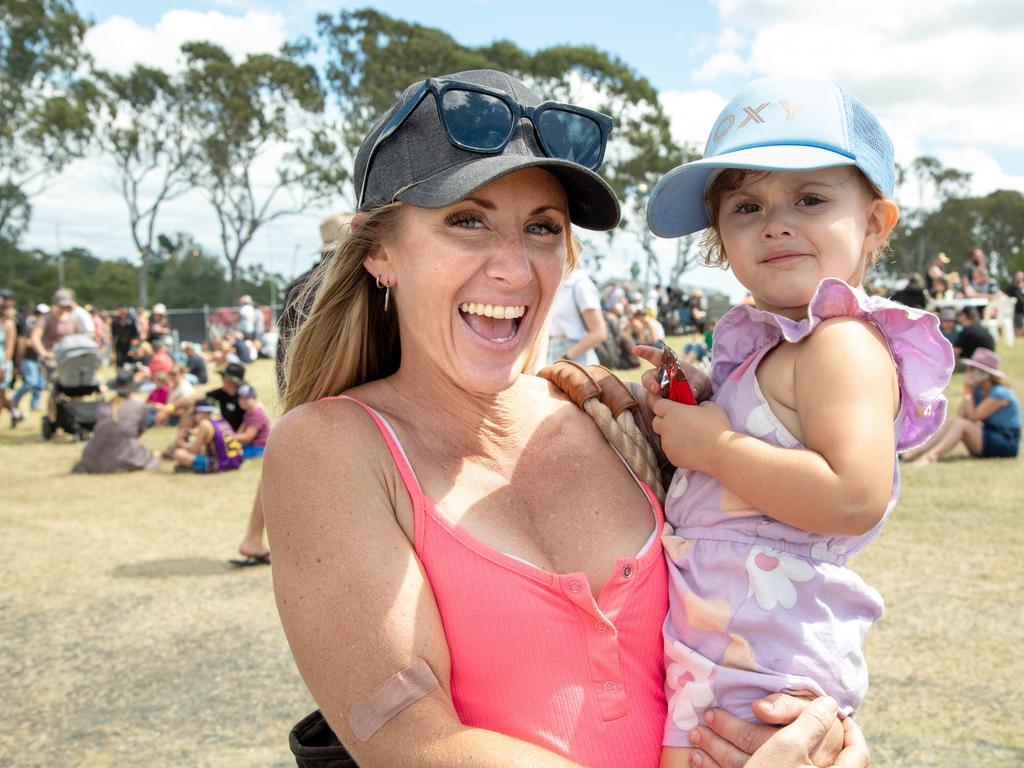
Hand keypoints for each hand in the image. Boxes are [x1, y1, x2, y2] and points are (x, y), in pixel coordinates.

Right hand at [632, 344, 711, 401]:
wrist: (703, 398)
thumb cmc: (700, 384)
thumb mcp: (701, 382)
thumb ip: (695, 386)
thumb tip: (691, 392)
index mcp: (669, 365)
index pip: (655, 356)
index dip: (645, 352)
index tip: (635, 350)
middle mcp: (661, 376)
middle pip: (649, 377)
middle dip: (650, 382)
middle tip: (656, 389)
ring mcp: (659, 390)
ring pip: (650, 392)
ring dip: (654, 396)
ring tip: (662, 402)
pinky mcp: (660, 402)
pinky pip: (656, 404)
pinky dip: (660, 406)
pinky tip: (667, 409)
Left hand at [649, 396, 730, 474]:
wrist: (722, 452)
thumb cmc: (717, 427)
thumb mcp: (709, 406)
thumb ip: (696, 404)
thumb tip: (694, 408)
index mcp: (672, 412)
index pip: (657, 405)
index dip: (664, 405)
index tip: (671, 407)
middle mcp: (666, 427)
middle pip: (656, 422)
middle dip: (664, 420)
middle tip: (678, 422)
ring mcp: (667, 444)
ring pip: (663, 437)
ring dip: (670, 435)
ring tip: (688, 437)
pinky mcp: (672, 457)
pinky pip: (670, 450)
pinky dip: (676, 448)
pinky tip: (691, 448)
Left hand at [687, 696, 861, 767]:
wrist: (838, 751)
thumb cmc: (823, 724)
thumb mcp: (808, 707)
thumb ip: (788, 706)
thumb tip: (758, 708)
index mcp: (798, 749)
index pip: (757, 739)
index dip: (730, 727)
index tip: (711, 713)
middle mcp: (788, 767)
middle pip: (746, 759)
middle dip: (717, 742)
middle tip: (697, 728)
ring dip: (713, 758)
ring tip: (695, 743)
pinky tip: (702, 762)